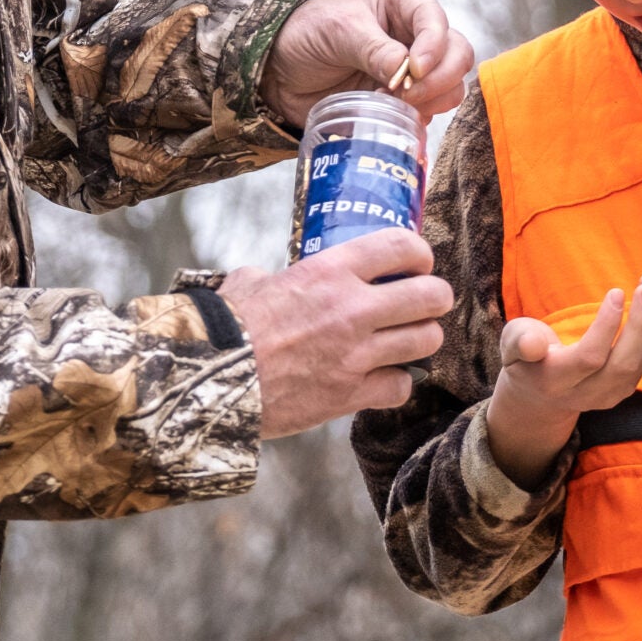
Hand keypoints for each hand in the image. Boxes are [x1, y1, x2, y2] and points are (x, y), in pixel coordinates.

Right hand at [216, 229, 452, 438]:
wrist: (209, 379)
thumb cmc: (226, 327)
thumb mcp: (251, 282)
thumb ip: (274, 277)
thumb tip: (267, 279)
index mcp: (330, 271)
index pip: (403, 245)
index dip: (420, 255)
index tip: (416, 265)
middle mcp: (352, 309)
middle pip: (432, 296)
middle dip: (433, 300)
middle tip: (421, 305)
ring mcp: (355, 354)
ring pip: (426, 341)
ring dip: (420, 340)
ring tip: (404, 341)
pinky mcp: (349, 395)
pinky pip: (401, 387)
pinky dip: (395, 384)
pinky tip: (379, 379)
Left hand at [261, 0, 474, 126]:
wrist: (280, 70)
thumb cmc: (307, 34)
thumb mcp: (338, 31)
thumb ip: (374, 49)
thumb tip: (408, 73)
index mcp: (403, 1)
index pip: (436, 21)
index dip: (434, 46)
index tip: (414, 70)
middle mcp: (415, 32)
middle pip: (458, 54)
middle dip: (439, 78)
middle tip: (406, 95)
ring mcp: (414, 67)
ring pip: (452, 85)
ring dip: (431, 100)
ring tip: (392, 103)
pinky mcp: (406, 96)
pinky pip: (433, 109)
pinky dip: (419, 116)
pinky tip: (390, 113)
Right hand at [486, 275, 641, 490]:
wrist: (539, 395)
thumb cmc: (525, 358)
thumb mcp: (511, 345)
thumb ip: (519, 342)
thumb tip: (534, 343)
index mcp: (554, 381)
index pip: (588, 358)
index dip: (605, 327)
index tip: (616, 292)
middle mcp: (585, 394)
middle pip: (622, 364)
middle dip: (640, 324)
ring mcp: (608, 395)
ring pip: (639, 362)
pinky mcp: (623, 388)